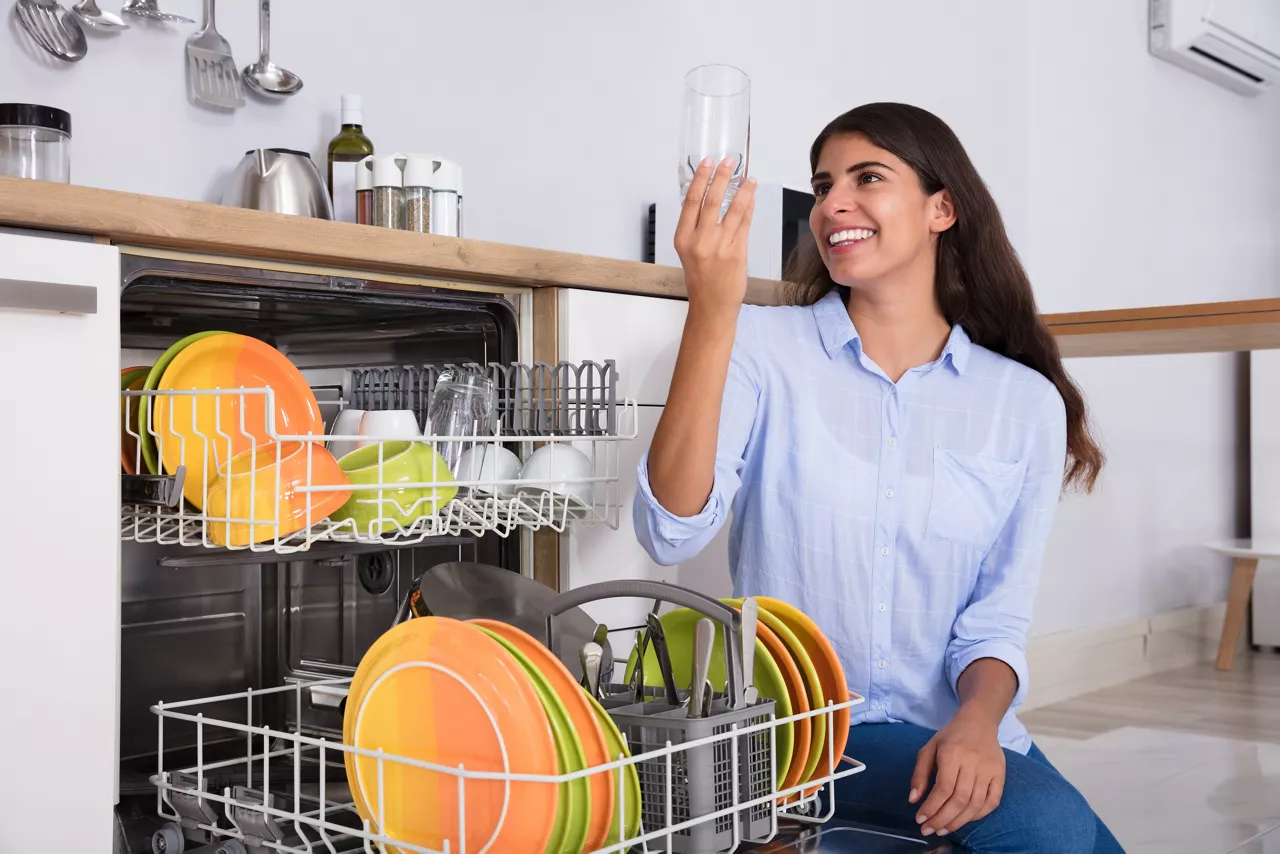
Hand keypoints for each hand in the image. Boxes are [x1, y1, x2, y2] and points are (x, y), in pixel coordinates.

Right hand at [673, 156, 755, 316]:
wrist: (712, 305)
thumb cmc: (701, 278)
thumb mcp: (690, 250)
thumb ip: (697, 226)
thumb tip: (712, 197)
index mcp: (683, 238)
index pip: (691, 201)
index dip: (700, 179)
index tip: (707, 162)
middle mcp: (699, 240)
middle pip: (711, 200)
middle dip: (722, 176)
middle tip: (730, 161)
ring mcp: (720, 246)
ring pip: (733, 209)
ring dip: (743, 190)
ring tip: (749, 177)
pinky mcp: (737, 252)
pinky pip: (745, 223)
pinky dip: (749, 207)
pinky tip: (751, 197)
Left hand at [909, 710, 1005, 836]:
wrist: (978, 723)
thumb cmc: (950, 737)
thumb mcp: (929, 749)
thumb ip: (919, 774)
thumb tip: (914, 800)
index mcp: (952, 753)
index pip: (943, 788)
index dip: (931, 807)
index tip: (920, 819)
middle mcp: (973, 762)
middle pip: (959, 799)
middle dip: (942, 819)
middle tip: (929, 830)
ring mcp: (989, 770)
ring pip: (975, 804)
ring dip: (958, 821)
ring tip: (943, 829)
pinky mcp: (1000, 775)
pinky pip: (992, 802)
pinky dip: (978, 815)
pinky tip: (964, 820)